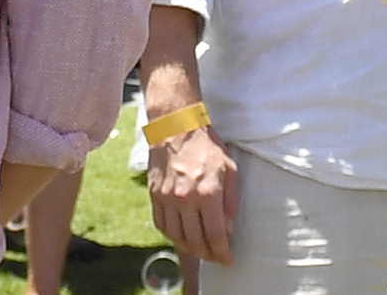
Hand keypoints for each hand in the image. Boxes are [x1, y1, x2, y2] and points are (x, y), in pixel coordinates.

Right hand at [146, 121, 239, 266]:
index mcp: (208, 193)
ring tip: (200, 250)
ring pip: (177, 237)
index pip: (215, 236)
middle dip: (207, 255)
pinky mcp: (155, 195)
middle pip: (195, 242)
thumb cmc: (207, 146)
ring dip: (190, 249)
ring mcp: (167, 198)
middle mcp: (186, 199)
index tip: (227, 260)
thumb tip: (229, 229)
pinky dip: (172, 235)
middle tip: (215, 257)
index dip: (222, 253)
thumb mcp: (229, 169)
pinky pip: (162, 225)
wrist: (176, 127)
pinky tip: (181, 235)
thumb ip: (231, 201)